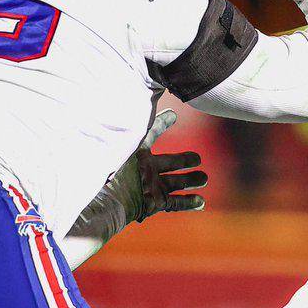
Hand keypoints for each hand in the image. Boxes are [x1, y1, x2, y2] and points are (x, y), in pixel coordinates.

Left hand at [62, 110, 205, 267]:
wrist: (104, 204)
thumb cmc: (110, 173)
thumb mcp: (123, 146)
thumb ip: (136, 128)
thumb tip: (154, 103)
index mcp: (136, 153)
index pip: (151, 134)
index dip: (162, 123)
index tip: (173, 115)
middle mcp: (145, 169)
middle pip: (170, 161)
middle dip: (185, 159)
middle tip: (197, 158)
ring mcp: (151, 186)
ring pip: (176, 182)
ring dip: (191, 180)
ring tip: (204, 178)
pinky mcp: (154, 203)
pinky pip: (175, 203)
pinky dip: (188, 202)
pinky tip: (201, 202)